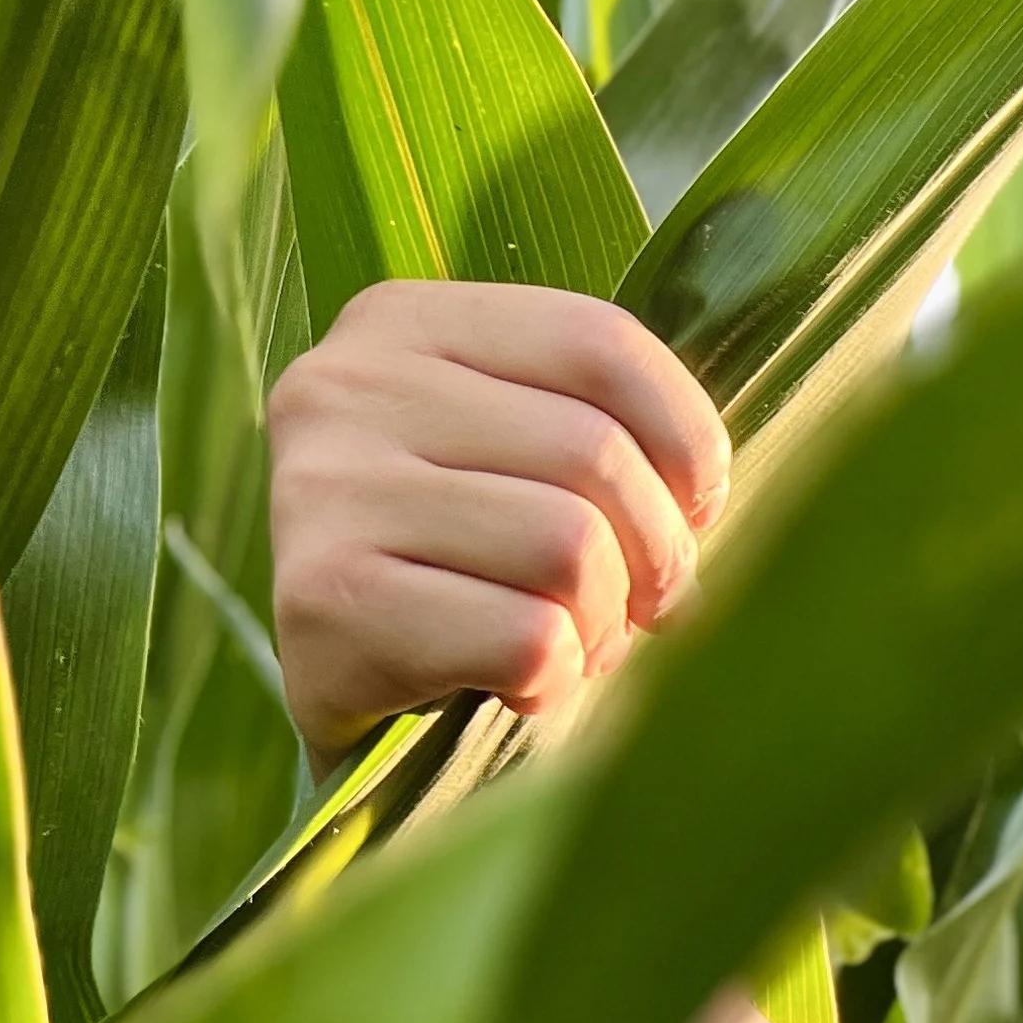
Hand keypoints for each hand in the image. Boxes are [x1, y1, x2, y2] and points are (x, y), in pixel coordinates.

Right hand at [266, 278, 731, 757]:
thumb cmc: (463, 569)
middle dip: (657, 553)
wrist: (331, 700)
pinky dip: (554, 680)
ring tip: (571, 643)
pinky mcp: (323, 598)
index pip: (601, 343)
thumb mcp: (524, 463)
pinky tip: (516, 685)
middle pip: (595, 451)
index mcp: (403, 322)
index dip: (686, 439)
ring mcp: (322, 488)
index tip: (692, 509)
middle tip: (640, 607)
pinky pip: (526, 638)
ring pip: (569, 546)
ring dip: (603, 622)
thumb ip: (607, 432)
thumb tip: (701, 493)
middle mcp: (346, 386)